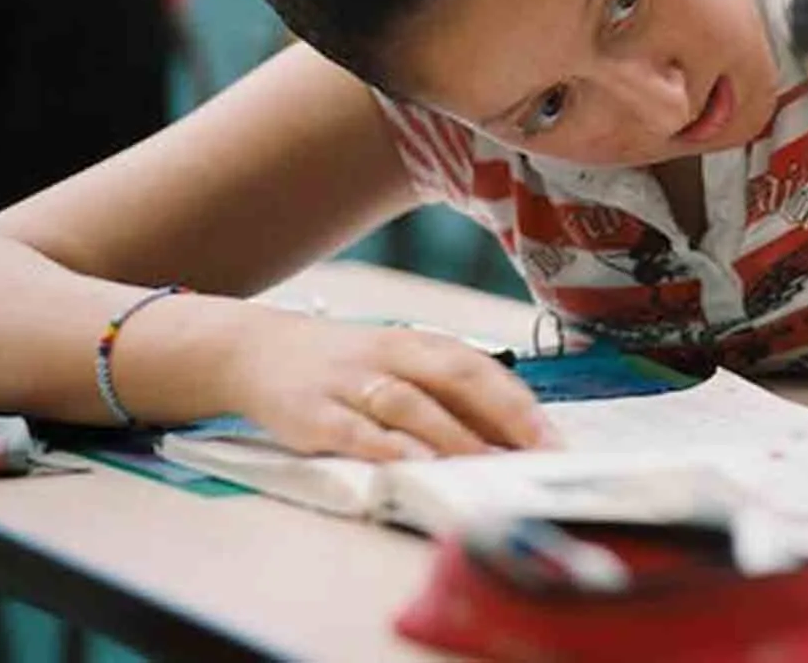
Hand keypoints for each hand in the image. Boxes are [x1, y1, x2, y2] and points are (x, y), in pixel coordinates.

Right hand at [223, 311, 554, 460]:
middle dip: (501, 414)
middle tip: (536, 452)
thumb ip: (444, 393)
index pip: (479, 367)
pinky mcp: (312, 414)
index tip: (553, 438)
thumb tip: (508, 435)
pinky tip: (412, 464)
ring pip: (409, 404)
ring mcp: (350, 383)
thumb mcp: (397, 363)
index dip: (518, 402)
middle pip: (455, 376)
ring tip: (486, 465)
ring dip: (451, 434)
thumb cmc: (345, 365)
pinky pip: (352, 430)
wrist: (255, 350)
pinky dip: (384, 446)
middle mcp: (389, 356)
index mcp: (417, 343)